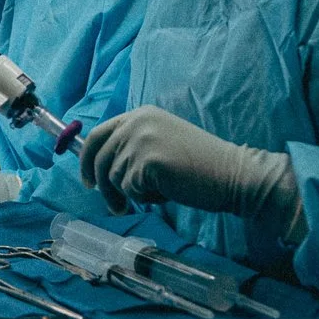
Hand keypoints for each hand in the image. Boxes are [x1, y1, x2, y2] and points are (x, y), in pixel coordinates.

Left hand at [77, 106, 300, 233]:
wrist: (232, 174)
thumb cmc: (200, 165)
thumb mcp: (162, 142)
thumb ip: (134, 146)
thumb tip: (101, 168)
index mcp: (141, 114)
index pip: (98, 133)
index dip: (87, 158)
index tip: (87, 180)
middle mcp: (136, 122)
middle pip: (98, 157)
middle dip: (100, 184)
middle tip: (110, 204)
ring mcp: (140, 140)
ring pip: (114, 177)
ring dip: (131, 193)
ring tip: (159, 192)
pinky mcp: (146, 161)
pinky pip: (130, 189)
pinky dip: (146, 198)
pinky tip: (168, 192)